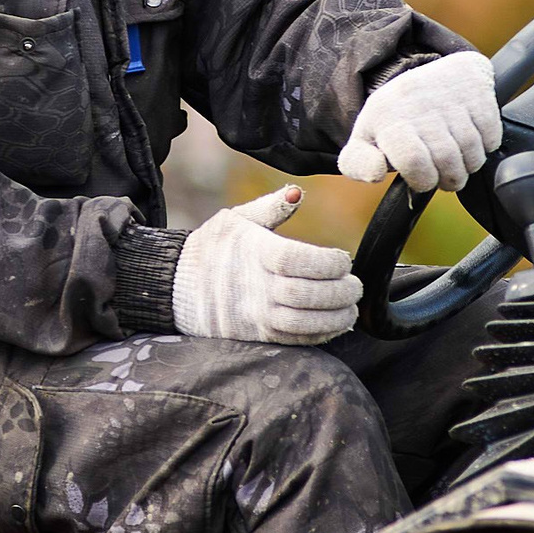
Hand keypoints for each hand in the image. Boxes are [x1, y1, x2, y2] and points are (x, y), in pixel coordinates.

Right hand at [173, 186, 359, 344]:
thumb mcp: (236, 219)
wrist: (178, 286)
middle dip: (340, 292)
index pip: (298, 260)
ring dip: (335, 318)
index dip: (328, 262)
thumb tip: (296, 192)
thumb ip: (270, 208)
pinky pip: (294, 340)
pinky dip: (320, 335)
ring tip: (351, 308)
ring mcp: (255, 314)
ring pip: (303, 323)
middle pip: (305, 293)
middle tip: (355, 286)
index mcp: (254, 253)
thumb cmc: (213, 247)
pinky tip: (335, 324)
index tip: (344, 260)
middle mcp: (255, 286)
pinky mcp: (257, 335)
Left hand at [337, 49, 502, 192]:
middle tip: (445, 178)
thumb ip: (358, 164)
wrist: (429, 71)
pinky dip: (487, 146)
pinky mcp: (477, 91)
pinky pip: (491, 134)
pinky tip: (473, 142)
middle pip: (446, 159)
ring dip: (469, 166)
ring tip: (459, 163)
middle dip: (449, 179)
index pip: (413, 160)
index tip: (422, 180)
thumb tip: (376, 173)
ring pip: (472, 150)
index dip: (422, 180)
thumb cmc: (397, 117)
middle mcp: (420, 102)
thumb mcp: (366, 137)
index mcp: (388, 116)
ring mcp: (450, 95)